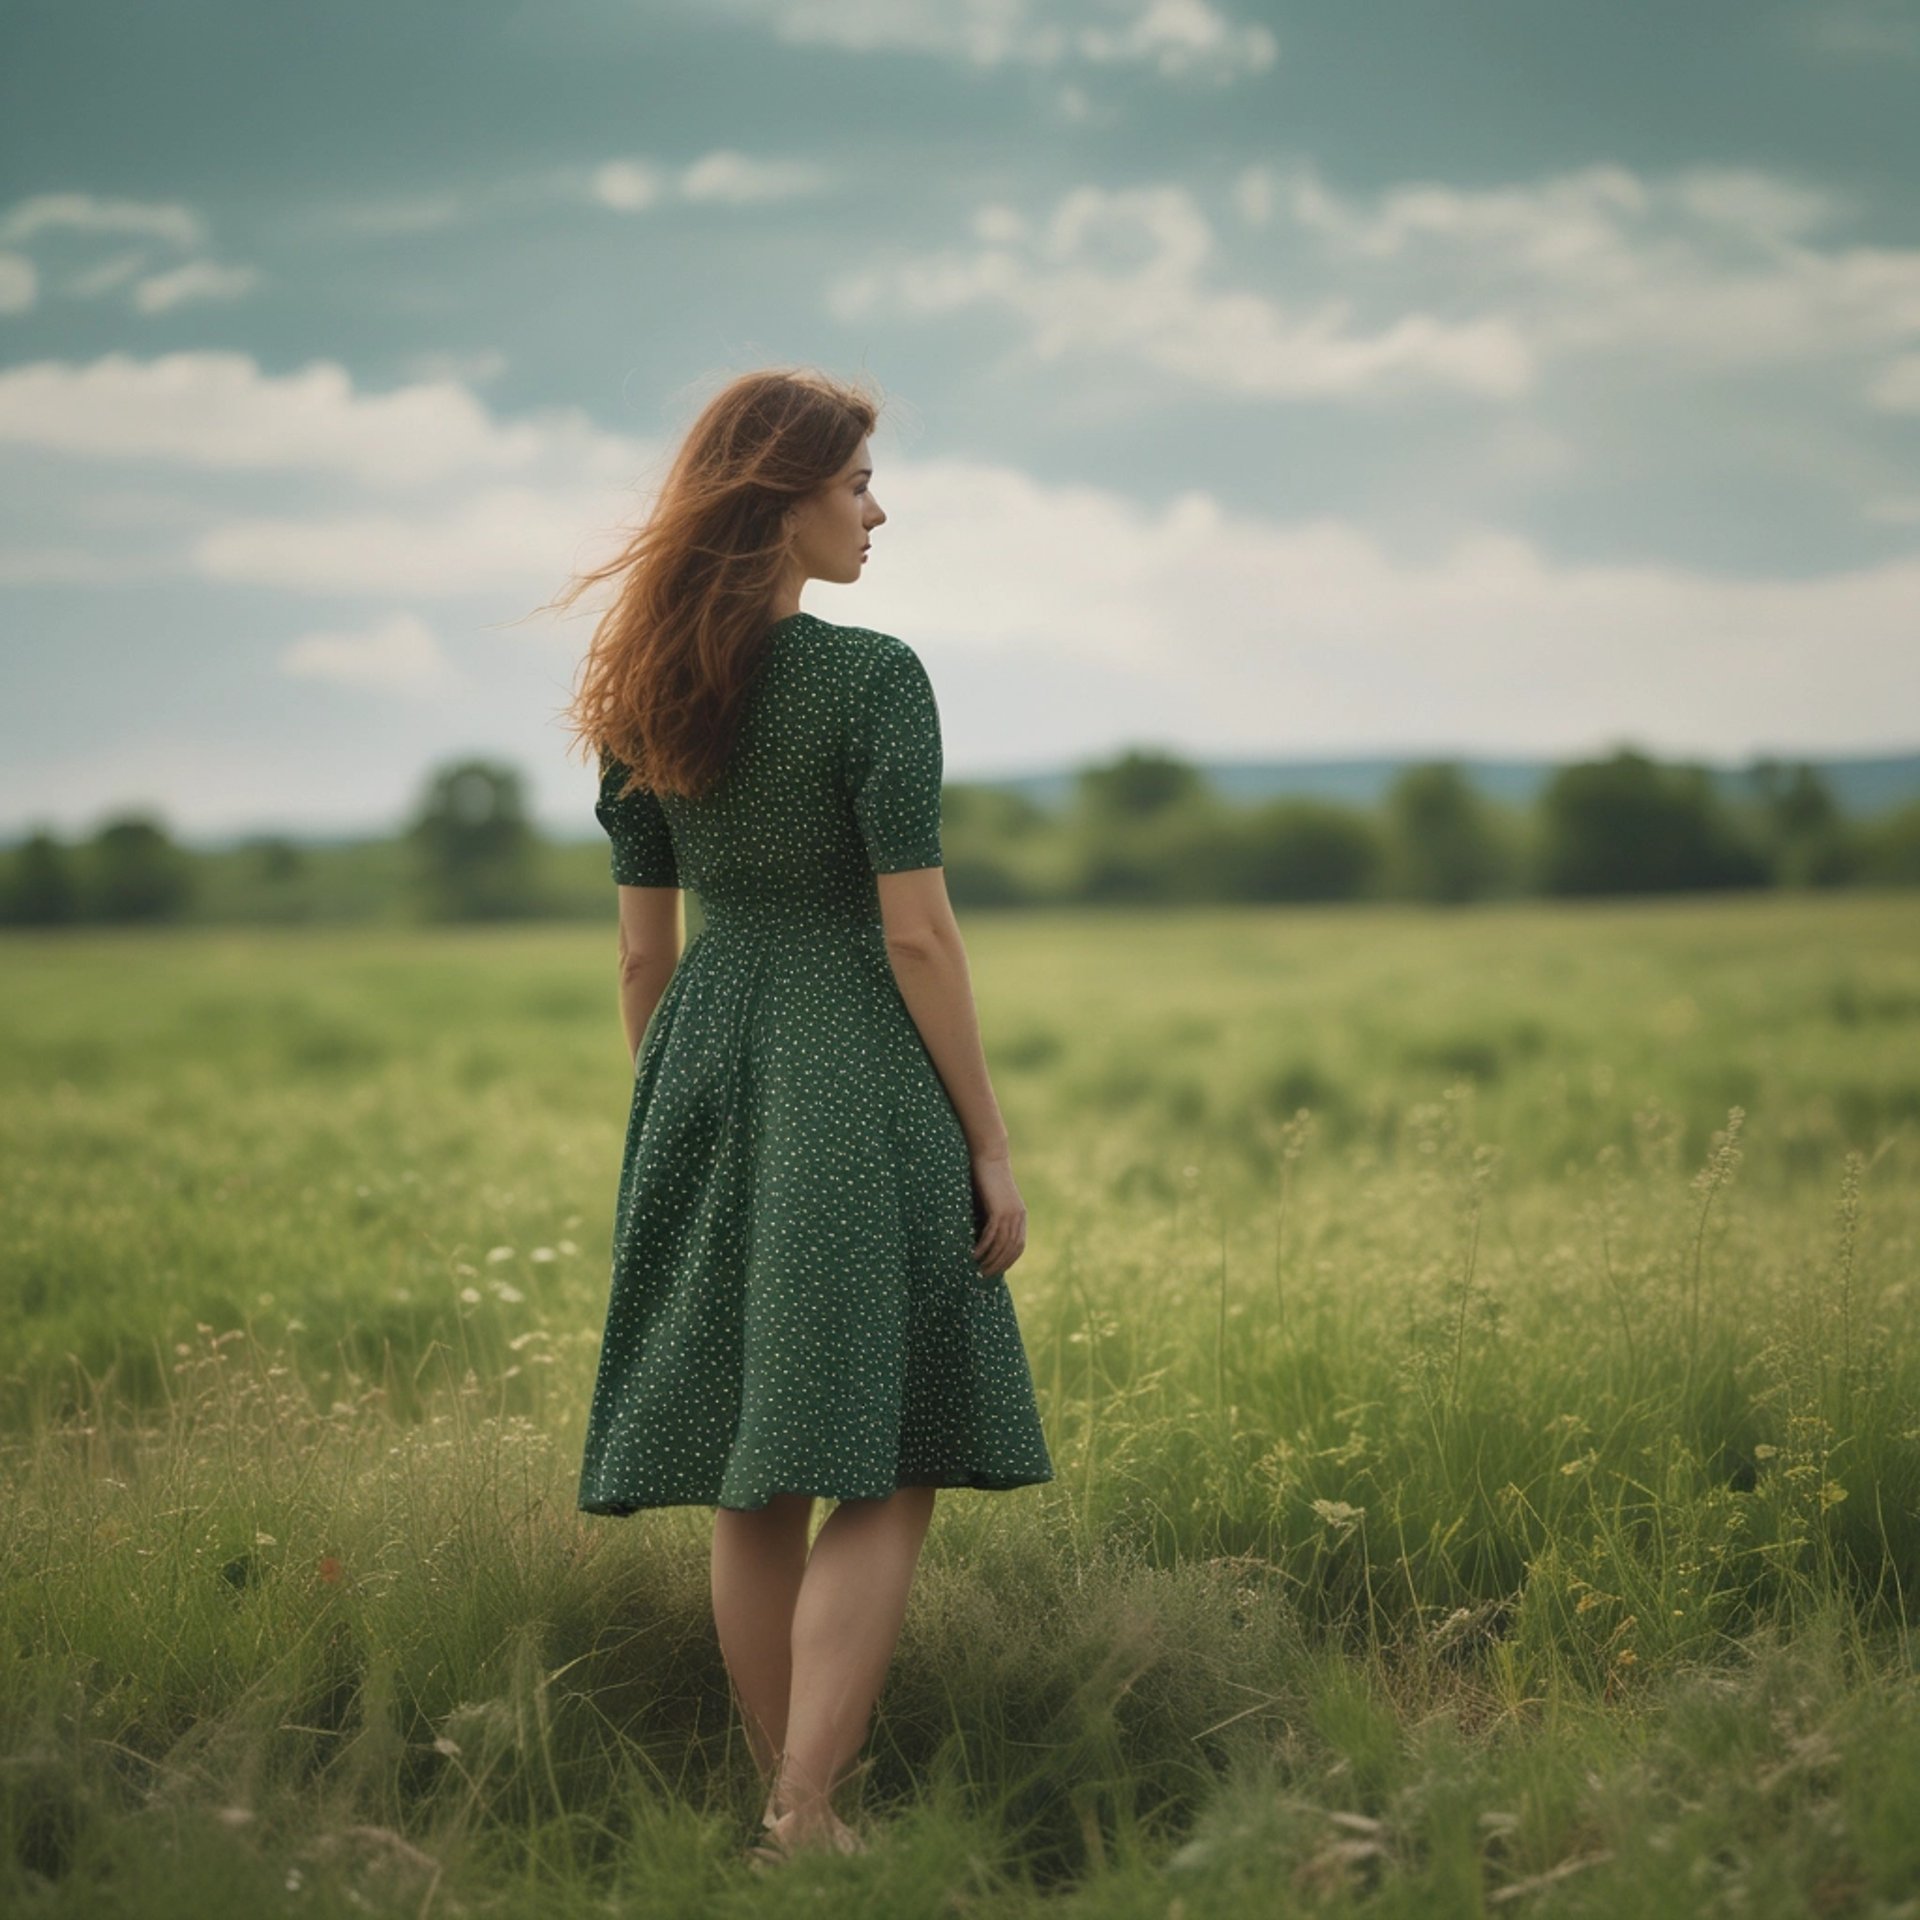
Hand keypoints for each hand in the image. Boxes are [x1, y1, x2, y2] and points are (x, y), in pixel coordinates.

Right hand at [968, 1151, 1026, 1277]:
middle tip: (984, 1276)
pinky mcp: (999, 1209)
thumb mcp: (990, 1201)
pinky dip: (983, 1247)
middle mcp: (1019, 1216)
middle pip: (1012, 1249)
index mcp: (1020, 1215)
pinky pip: (992, 1235)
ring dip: (990, 1260)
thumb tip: (979, 1235)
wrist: (988, 1155)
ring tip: (977, 1270)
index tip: (995, 1271)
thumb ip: (990, 1217)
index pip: (1018, 1246)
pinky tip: (972, 1255)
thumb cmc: (985, 1176)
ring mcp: (1011, 1213)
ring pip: (1002, 1245)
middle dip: (998, 1265)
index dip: (1008, 1261)